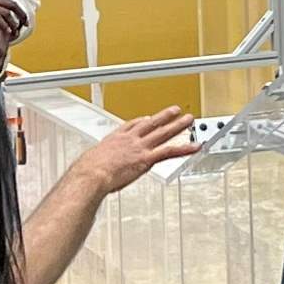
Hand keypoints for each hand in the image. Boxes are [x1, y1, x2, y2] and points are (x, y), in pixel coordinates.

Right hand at [78, 108, 198, 196]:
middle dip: (164, 116)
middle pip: (151, 124)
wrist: (92, 174)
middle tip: (174, 110)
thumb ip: (94, 163)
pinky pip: (170, 151)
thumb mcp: (90, 162)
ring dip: (178, 125)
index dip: (141, 121)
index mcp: (115, 139)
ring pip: (163, 133)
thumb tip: (88, 170)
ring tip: (188, 120)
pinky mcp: (147, 159)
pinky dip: (185, 148)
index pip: (131, 125)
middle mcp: (129, 140)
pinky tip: (195, 146)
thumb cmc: (88, 171)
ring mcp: (140, 148)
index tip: (146, 117)